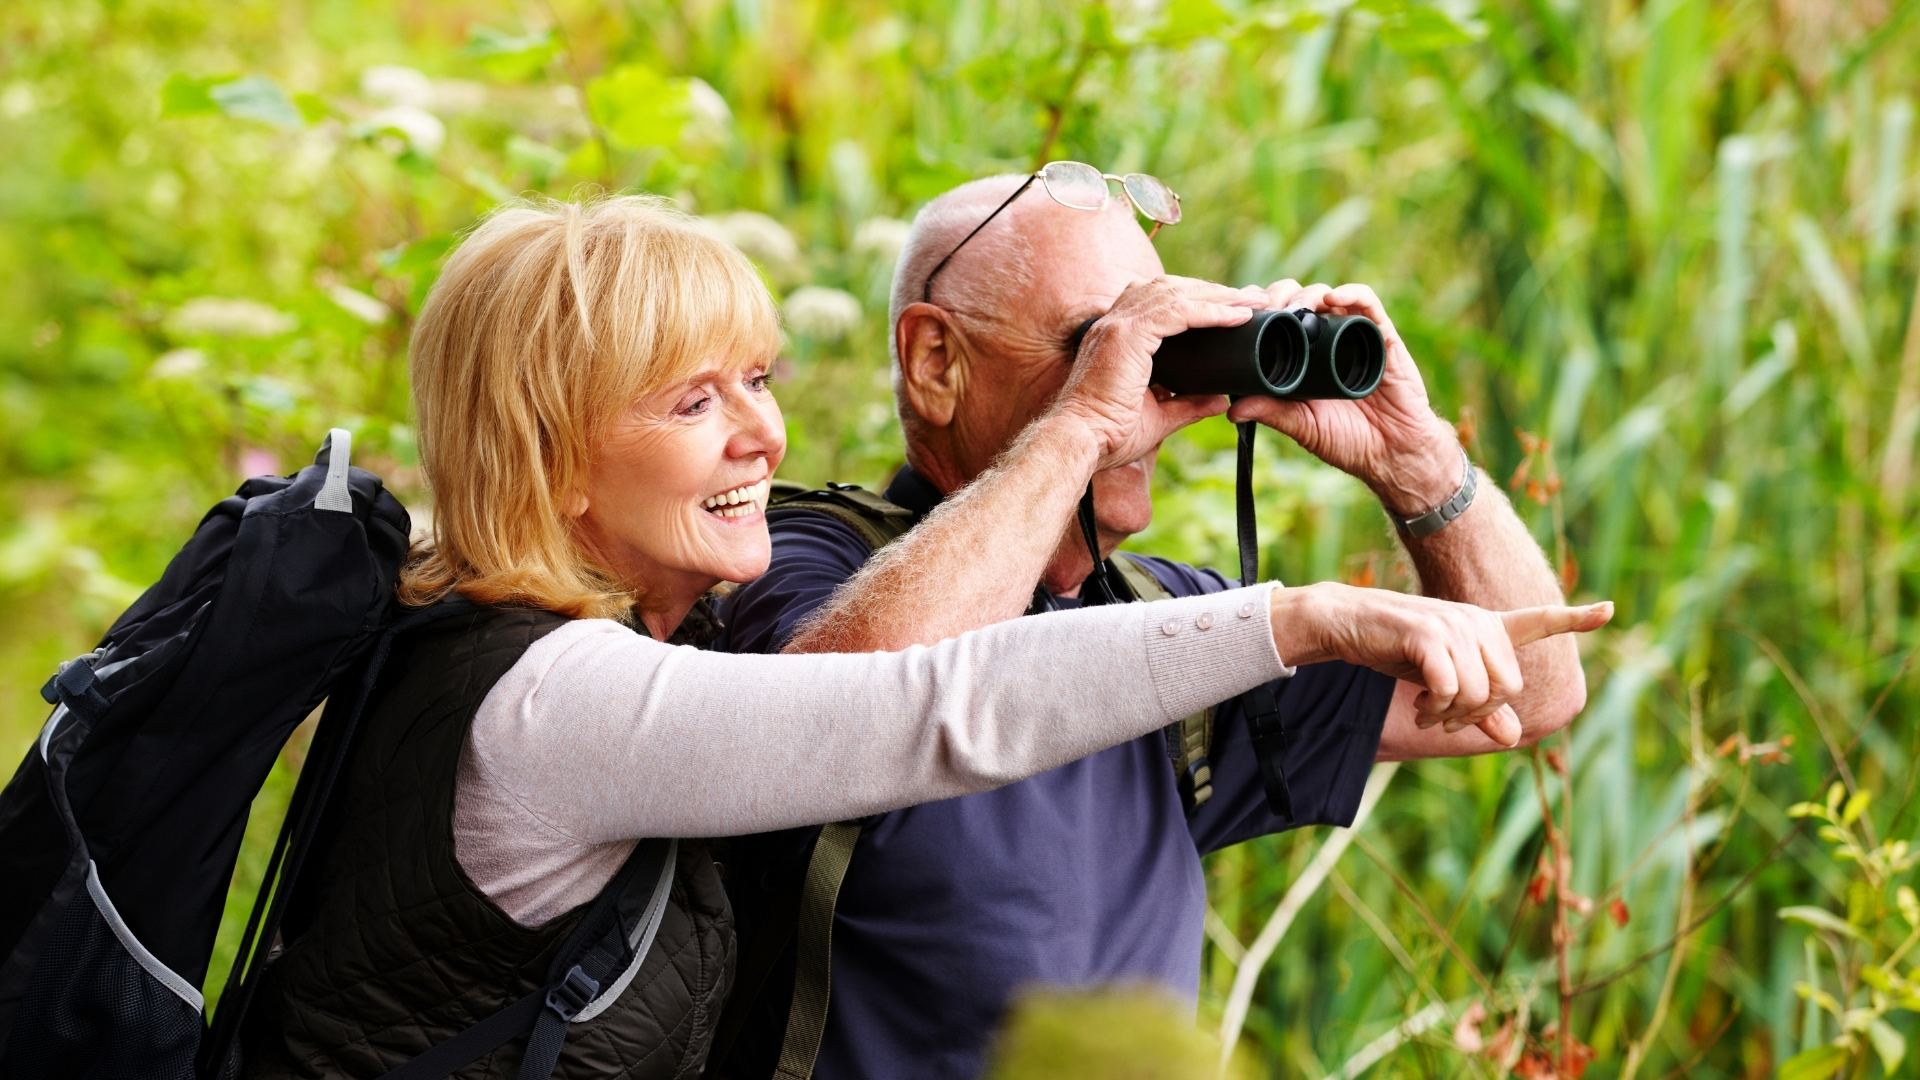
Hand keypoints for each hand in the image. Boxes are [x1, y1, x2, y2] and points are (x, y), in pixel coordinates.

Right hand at [1054, 276, 1267, 470]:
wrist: (1081, 442)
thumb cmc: (1109, 435)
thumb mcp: (1158, 417)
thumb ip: (1187, 405)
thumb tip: (1220, 400)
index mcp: (1116, 337)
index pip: (1159, 302)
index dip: (1195, 300)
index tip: (1230, 308)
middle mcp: (1114, 323)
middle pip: (1169, 289)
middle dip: (1211, 290)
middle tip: (1248, 298)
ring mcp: (1118, 326)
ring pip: (1176, 294)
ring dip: (1217, 296)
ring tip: (1250, 302)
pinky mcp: (1128, 335)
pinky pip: (1177, 312)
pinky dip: (1209, 311)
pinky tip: (1235, 316)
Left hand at [1228, 280, 1459, 515]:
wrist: (1394, 454)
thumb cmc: (1348, 441)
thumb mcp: (1303, 426)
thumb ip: (1272, 413)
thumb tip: (1231, 410)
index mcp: (1303, 357)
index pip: (1277, 319)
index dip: (1259, 309)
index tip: (1241, 313)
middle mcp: (1326, 340)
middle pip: (1298, 299)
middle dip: (1278, 296)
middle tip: (1265, 309)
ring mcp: (1354, 335)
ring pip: (1327, 295)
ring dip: (1307, 294)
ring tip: (1294, 307)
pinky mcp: (1382, 336)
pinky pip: (1368, 304)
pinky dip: (1351, 293)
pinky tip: (1332, 298)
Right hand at [1270, 582, 1613, 746]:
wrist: (1347, 622)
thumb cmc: (1396, 650)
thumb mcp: (1441, 681)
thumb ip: (1479, 708)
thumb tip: (1513, 738)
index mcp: (1486, 627)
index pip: (1538, 620)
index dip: (1575, 618)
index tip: (1609, 611)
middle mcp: (1478, 623)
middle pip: (1508, 688)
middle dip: (1478, 715)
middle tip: (1445, 720)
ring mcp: (1456, 627)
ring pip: (1480, 694)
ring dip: (1452, 717)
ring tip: (1427, 714)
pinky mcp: (1430, 636)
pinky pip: (1451, 689)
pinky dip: (1435, 709)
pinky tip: (1419, 709)